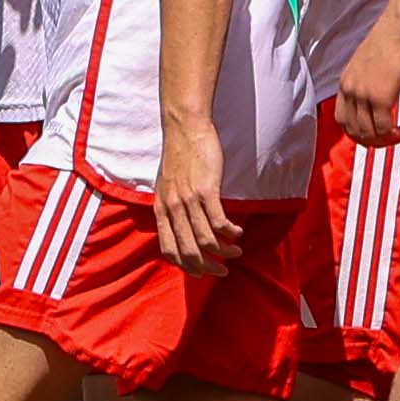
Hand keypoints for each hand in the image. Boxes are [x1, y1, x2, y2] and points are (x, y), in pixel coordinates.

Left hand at [152, 115, 241, 276]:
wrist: (185, 129)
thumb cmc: (179, 156)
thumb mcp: (166, 187)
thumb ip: (170, 207)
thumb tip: (179, 227)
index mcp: (161, 210)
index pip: (169, 250)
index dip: (185, 266)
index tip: (200, 271)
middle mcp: (172, 208)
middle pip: (188, 251)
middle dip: (207, 267)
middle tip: (222, 270)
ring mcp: (189, 200)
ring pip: (206, 240)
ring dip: (224, 251)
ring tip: (236, 252)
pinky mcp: (206, 190)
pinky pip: (219, 222)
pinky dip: (230, 232)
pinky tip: (238, 232)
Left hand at [336, 11, 399, 147]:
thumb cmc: (391, 39)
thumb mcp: (369, 64)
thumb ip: (367, 82)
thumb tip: (376, 100)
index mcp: (345, 82)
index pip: (342, 120)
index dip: (357, 133)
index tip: (374, 134)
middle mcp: (350, 89)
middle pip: (353, 131)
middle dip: (372, 142)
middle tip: (389, 139)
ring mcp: (363, 94)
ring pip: (369, 133)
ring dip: (386, 141)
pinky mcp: (381, 97)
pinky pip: (383, 128)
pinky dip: (394, 135)